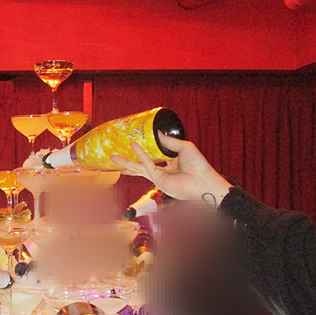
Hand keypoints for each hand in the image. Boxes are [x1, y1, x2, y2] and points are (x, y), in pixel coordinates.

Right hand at [111, 132, 232, 204]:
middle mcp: (163, 171)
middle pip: (141, 165)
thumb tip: (158, 133)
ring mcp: (159, 177)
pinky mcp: (158, 180)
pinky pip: (147, 165)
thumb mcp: (184, 147)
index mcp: (171, 164)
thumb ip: (169, 142)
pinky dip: (140, 155)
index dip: (144, 152)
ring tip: (113, 157)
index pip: (154, 157)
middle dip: (128, 161)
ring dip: (126, 162)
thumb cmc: (198, 166)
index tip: (135, 145)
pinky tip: (133, 146)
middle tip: (116, 155)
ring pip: (138, 168)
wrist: (203, 181)